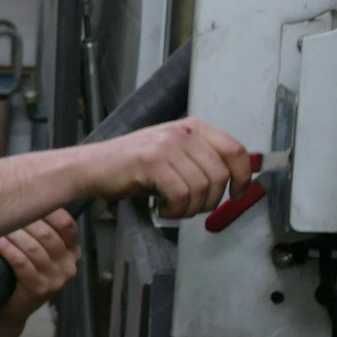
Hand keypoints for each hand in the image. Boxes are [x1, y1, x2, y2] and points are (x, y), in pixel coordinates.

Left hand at [0, 209, 80, 326]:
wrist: (10, 309)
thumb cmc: (20, 273)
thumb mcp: (36, 250)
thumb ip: (40, 229)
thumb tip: (27, 192)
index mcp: (73, 252)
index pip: (67, 224)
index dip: (48, 210)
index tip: (26, 198)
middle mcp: (69, 265)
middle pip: (48, 235)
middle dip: (24, 221)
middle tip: (5, 213)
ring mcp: (56, 279)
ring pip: (34, 248)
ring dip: (13, 235)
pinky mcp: (39, 289)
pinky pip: (22, 263)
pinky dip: (7, 250)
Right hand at [89, 117, 253, 218]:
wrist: (92, 166)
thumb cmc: (131, 166)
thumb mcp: (173, 154)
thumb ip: (201, 161)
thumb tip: (233, 181)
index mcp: (194, 127)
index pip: (235, 150)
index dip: (243, 177)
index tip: (239, 195)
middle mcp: (184, 132)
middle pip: (220, 174)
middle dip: (212, 201)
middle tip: (193, 209)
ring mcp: (167, 145)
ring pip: (201, 187)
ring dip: (191, 208)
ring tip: (174, 209)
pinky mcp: (152, 162)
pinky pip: (181, 194)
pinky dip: (176, 209)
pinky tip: (163, 208)